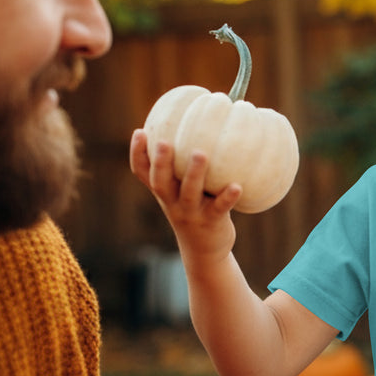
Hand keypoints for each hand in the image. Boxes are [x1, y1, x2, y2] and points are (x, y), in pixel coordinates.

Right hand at [129, 129, 241, 264]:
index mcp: (164, 192)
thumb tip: (206, 125)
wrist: (205, 250)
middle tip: (164, 142)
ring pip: (188, 193)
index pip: (142, 173)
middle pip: (160, 182)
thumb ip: (187, 165)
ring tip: (200, 154)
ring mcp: (191, 213)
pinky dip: (227, 197)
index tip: (140, 132)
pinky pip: (219, 208)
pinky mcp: (211, 222)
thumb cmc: (197, 208)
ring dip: (193, 174)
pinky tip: (237, 186)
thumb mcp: (185, 189)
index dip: (137, 154)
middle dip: (161, 162)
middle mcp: (172, 202)